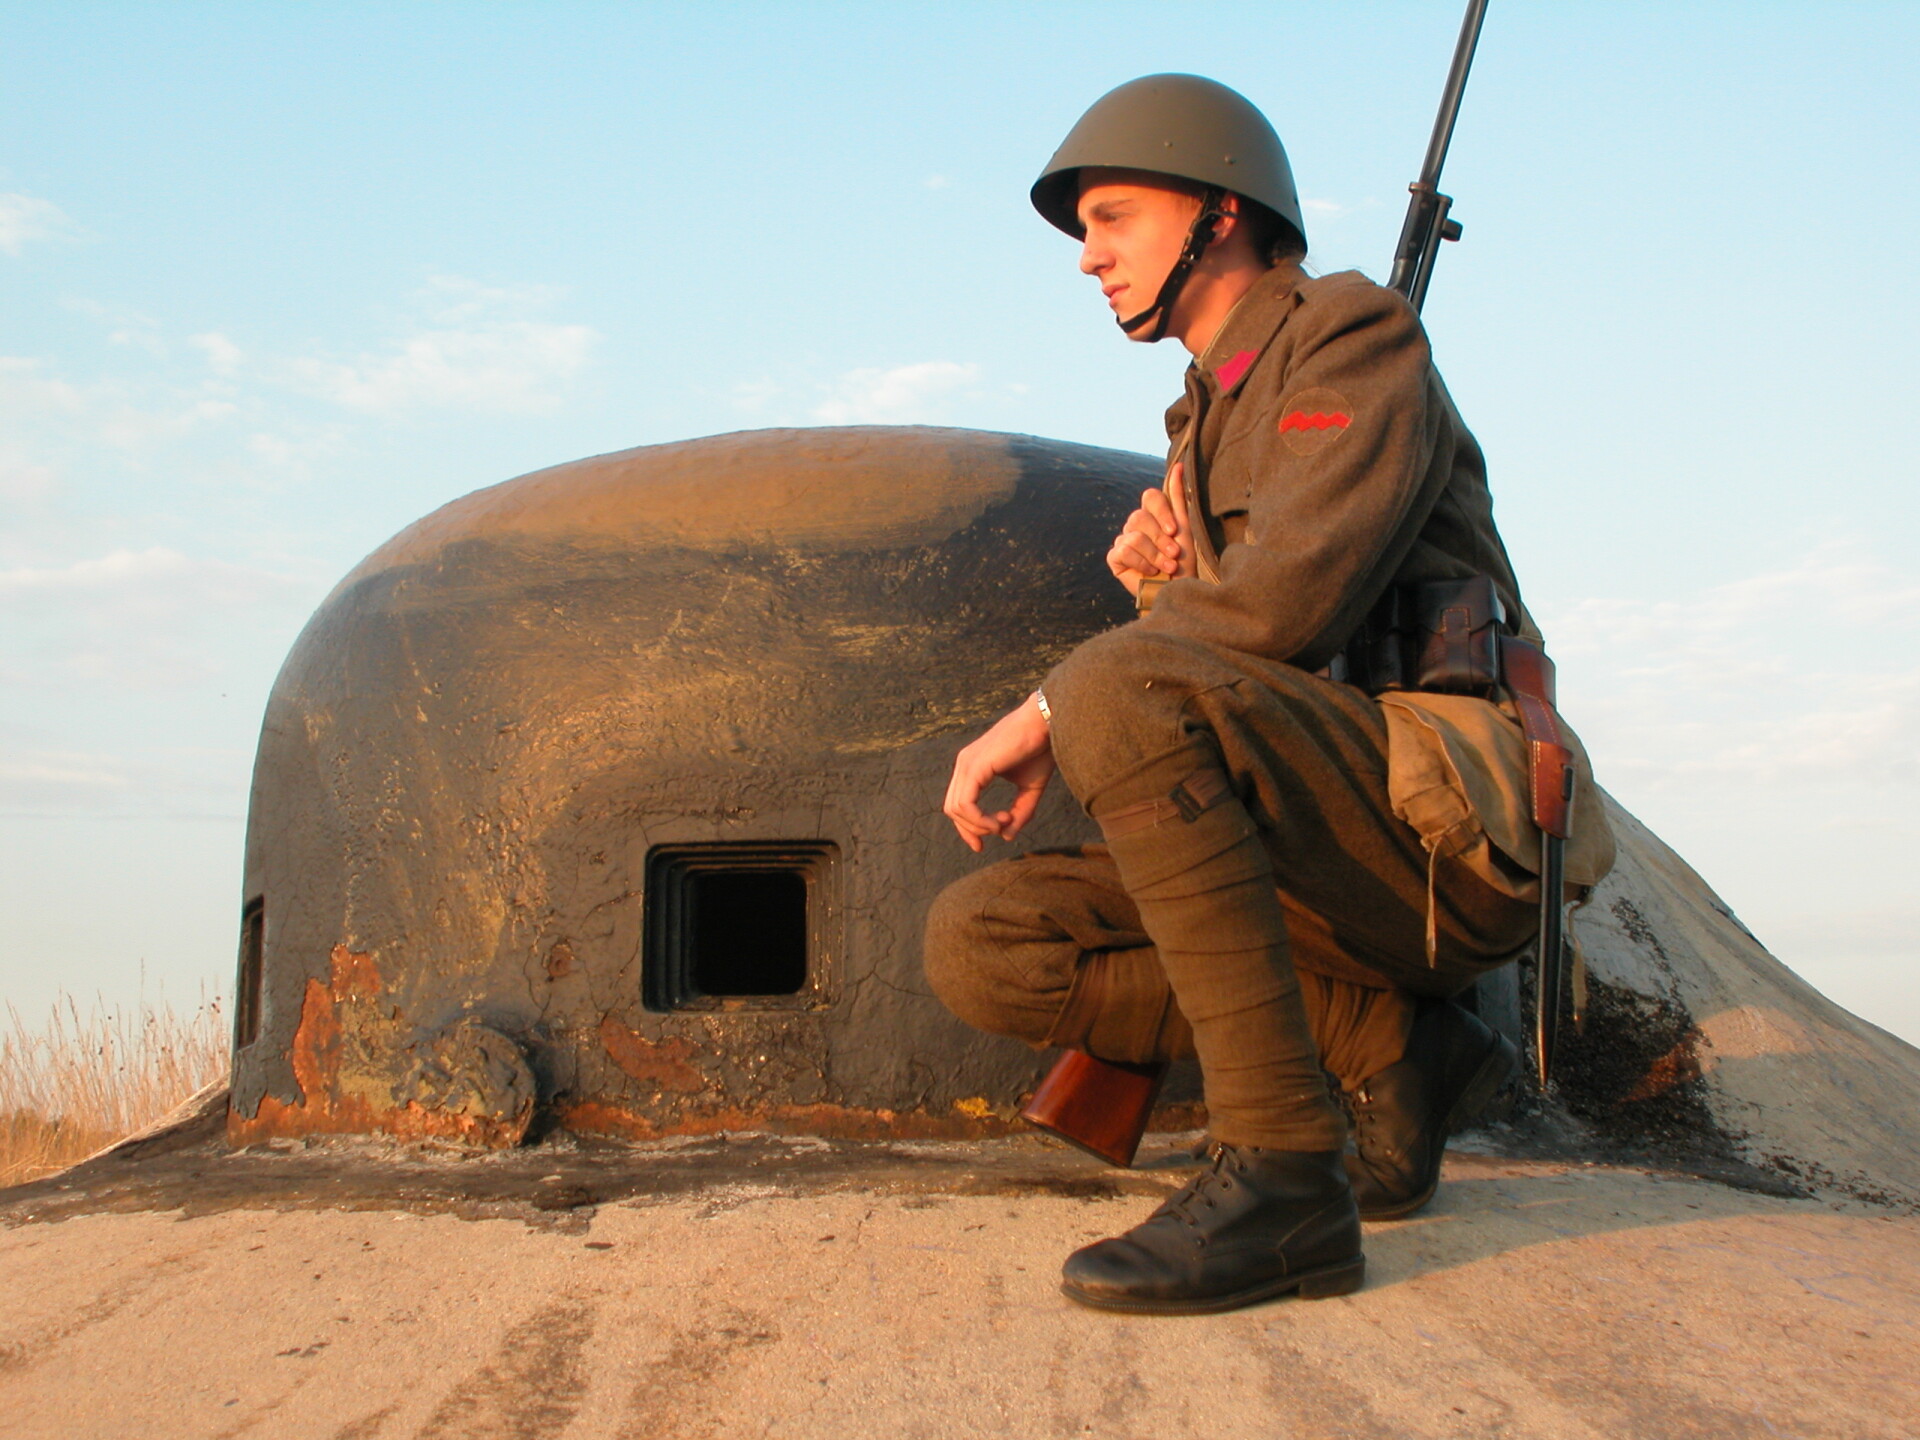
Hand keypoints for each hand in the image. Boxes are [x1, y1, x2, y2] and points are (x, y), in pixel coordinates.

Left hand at [943, 695, 1056, 852]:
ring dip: (981, 825)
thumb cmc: (1040, 750)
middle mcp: (964, 764)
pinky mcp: (974, 767)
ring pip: (956, 810)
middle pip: (952, 810)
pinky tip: (1001, 819)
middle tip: (1002, 829)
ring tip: (1006, 820)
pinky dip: (980, 819)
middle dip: (973, 830)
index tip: (982, 844)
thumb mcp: (1031, 788)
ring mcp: (966, 764)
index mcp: (972, 767)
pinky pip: (965, 805)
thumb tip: (1007, 836)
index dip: (967, 828)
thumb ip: (1020, 812)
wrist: (1046, 723)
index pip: (957, 804)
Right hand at [1106, 462, 1196, 597]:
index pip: (1150, 497)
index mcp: (1153, 515)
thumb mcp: (1184, 527)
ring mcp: (1124, 540)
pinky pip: (1123, 550)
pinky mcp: (1115, 558)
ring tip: (1165, 568)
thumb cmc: (1184, 562)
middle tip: (1173, 556)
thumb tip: (1179, 465)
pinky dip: (1141, 563)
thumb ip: (1178, 496)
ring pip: (1134, 536)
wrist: (1177, 590)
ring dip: (1154, 556)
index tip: (1175, 532)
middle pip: (1140, 517)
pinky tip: (1149, 573)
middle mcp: (1136, 525)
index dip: (1162, 513)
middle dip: (1161, 540)